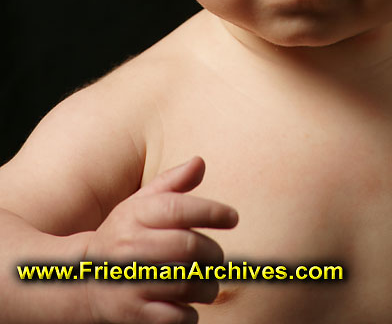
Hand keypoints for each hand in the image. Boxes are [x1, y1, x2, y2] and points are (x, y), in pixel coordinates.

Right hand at [85, 156, 237, 323]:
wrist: (80, 280)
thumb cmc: (123, 235)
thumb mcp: (140, 203)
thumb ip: (172, 182)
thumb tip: (200, 161)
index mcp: (135, 215)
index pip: (178, 208)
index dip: (212, 212)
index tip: (233, 218)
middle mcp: (130, 247)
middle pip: (188, 247)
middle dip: (214, 254)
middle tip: (218, 259)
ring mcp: (130, 282)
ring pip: (187, 283)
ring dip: (209, 285)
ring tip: (210, 283)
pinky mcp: (132, 314)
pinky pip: (175, 316)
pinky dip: (190, 313)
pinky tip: (189, 305)